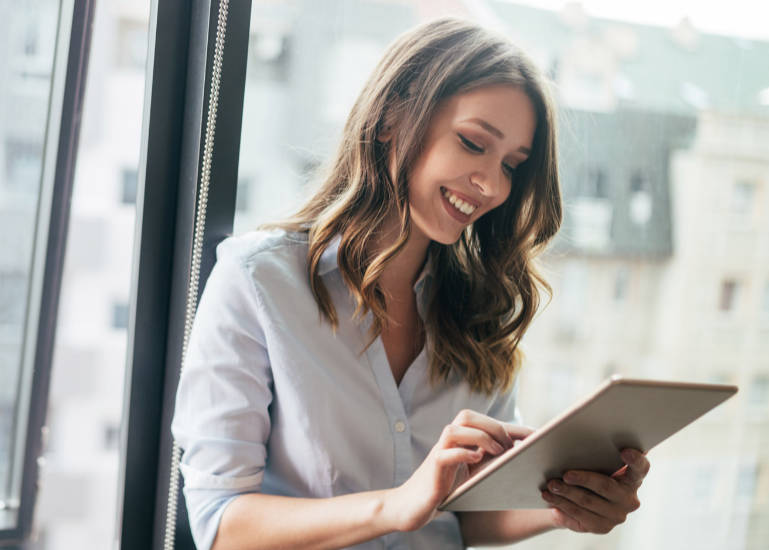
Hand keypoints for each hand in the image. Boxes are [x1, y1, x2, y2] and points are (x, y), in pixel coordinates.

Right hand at [386, 410, 532, 531]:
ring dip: (480, 436)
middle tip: (510, 446)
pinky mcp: (432, 468)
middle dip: (494, 426)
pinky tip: (477, 460)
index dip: (513, 426)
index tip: (537, 435)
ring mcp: (439, 453)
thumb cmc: (446, 489)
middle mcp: (449, 442)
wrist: (414, 506)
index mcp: (460, 440)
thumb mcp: (473, 474)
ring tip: (497, 451)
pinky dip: (463, 453)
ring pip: (455, 429)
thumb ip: (490, 461)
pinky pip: (446, 453)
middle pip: (467, 416)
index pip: (486, 422)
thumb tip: (521, 455)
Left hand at [541, 448, 649, 533]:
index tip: (624, 451)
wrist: (580, 499)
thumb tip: (566, 433)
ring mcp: (617, 515)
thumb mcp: (593, 459)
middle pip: (605, 486)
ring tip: (550, 485)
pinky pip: (579, 516)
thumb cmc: (588, 469)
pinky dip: (562, 504)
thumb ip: (593, 448)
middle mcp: (629, 498)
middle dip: (583, 479)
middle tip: (565, 474)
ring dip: (566, 493)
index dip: (635, 459)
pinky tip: (550, 498)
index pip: (641, 467)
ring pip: (587, 502)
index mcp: (633, 477)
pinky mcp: (602, 527)